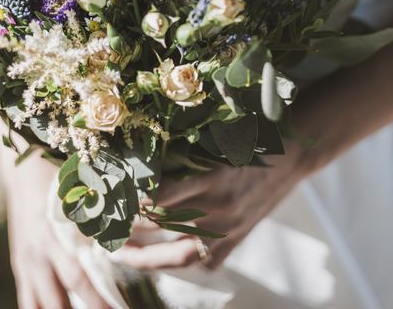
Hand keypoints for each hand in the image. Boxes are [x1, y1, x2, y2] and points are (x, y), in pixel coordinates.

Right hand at [6, 170, 111, 308]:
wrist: (24, 176)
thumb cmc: (63, 182)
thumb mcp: (81, 197)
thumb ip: (102, 219)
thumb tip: (137, 230)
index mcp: (54, 237)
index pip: (77, 279)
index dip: (97, 300)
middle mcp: (38, 255)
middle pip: (58, 301)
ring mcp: (26, 264)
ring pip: (38, 306)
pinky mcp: (20, 267)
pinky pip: (27, 301)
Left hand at [113, 140, 316, 269]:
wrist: (293, 153)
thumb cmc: (252, 132)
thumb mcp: (216, 135)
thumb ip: (182, 150)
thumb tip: (140, 159)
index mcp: (210, 176)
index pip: (157, 197)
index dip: (128, 201)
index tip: (104, 198)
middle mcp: (217, 207)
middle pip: (160, 226)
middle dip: (125, 227)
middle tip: (98, 226)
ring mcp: (229, 227)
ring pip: (178, 254)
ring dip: (147, 257)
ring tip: (122, 253)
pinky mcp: (239, 236)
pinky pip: (210, 259)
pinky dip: (189, 259)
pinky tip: (172, 256)